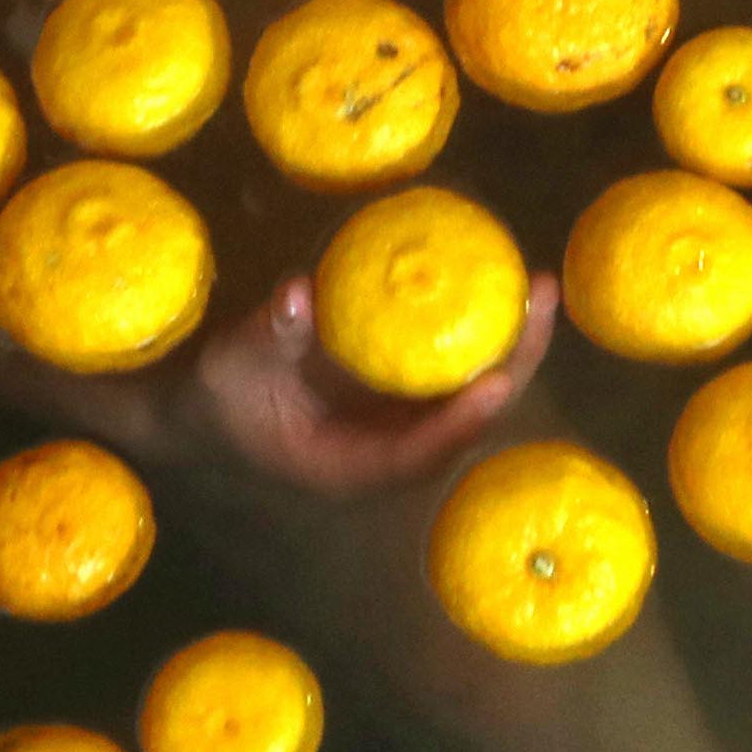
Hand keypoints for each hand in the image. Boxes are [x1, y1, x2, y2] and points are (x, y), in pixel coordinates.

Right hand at [176, 273, 559, 497]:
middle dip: (510, 366)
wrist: (211, 403)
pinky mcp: (401, 394)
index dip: (460, 424)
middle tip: (540, 300)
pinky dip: (477, 330)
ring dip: (509, 343)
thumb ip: (266, 337)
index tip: (495, 384)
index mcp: (351, 467)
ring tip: (539, 286)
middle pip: (467, 420)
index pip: (418, 455)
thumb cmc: (219, 396)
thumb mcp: (230, 366)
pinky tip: (501, 284)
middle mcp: (390, 450)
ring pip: (470, 392)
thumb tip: (298, 295)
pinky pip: (452, 368)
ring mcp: (401, 422)